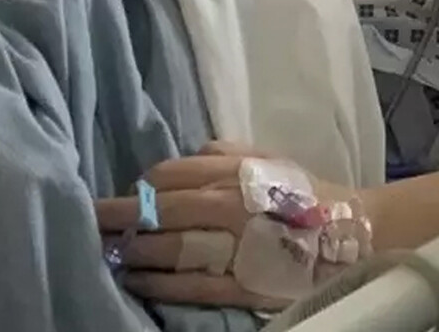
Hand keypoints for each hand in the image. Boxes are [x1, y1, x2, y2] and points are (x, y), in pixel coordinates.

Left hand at [95, 141, 367, 309]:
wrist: (348, 232)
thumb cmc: (304, 192)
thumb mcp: (270, 157)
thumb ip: (227, 152)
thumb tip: (187, 152)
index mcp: (236, 171)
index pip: (169, 174)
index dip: (139, 185)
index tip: (121, 193)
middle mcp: (230, 205)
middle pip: (160, 210)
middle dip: (119, 216)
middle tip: (90, 220)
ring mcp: (233, 246)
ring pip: (170, 248)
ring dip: (134, 250)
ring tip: (110, 251)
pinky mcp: (240, 283)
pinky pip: (189, 285)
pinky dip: (157, 283)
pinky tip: (135, 280)